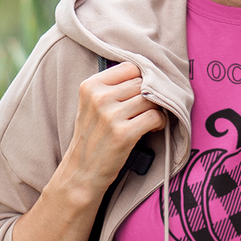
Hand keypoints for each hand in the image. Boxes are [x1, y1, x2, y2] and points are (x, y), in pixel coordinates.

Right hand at [61, 62, 166, 194]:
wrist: (81, 172)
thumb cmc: (92, 137)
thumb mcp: (92, 105)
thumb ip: (113, 87)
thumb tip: (148, 72)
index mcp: (90, 86)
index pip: (130, 67)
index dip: (140, 79)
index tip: (140, 93)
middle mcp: (99, 97)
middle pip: (142, 83)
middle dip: (149, 96)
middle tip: (145, 110)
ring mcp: (111, 115)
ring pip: (151, 99)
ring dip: (156, 110)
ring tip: (148, 120)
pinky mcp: (123, 133)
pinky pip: (156, 116)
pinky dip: (159, 123)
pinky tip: (151, 129)